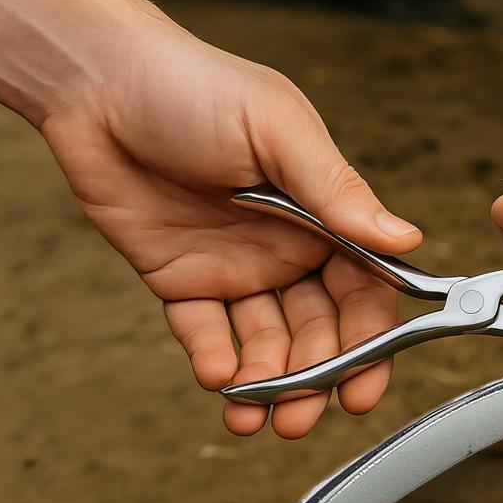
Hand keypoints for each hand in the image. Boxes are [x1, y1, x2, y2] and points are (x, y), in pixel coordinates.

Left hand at [41, 27, 421, 437]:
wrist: (96, 84)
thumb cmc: (194, 86)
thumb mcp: (276, 130)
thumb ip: (336, 191)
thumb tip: (406, 241)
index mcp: (321, 214)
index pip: (361, 294)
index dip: (367, 346)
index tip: (362, 390)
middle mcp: (285, 248)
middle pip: (315, 333)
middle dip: (311, 380)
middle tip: (298, 419)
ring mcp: (234, 268)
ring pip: (263, 343)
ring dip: (263, 384)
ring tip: (249, 416)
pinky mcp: (181, 280)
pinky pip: (204, 332)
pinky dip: (213, 360)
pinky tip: (216, 380)